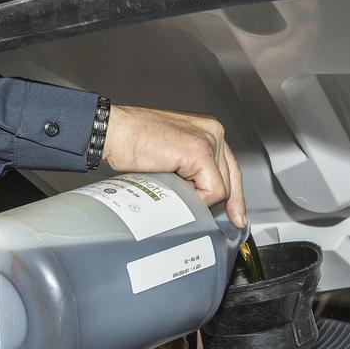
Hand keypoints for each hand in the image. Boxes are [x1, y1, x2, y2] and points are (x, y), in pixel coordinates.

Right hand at [102, 105, 245, 227]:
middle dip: (221, 202)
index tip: (236, 216)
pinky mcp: (200, 151)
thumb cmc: (131, 143)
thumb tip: (200, 196)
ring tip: (175, 195)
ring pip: (222, 187)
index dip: (234, 195)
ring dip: (200, 199)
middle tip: (211, 218)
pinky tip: (178, 194)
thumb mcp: (171, 156)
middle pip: (231, 178)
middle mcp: (213, 131)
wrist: (113, 132)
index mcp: (207, 130)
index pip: (230, 167)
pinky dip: (197, 199)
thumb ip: (190, 170)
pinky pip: (212, 190)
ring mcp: (208, 139)